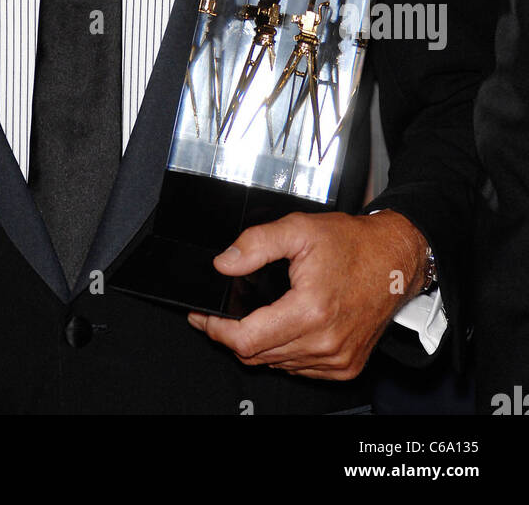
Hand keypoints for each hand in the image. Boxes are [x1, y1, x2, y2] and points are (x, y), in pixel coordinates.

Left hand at [188, 209, 427, 378]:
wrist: (395, 260)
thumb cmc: (352, 244)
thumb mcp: (299, 229)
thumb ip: (257, 244)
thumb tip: (224, 263)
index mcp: (311, 311)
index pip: (246, 340)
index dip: (217, 330)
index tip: (203, 316)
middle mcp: (325, 342)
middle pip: (257, 355)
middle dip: (231, 335)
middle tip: (221, 313)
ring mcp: (336, 359)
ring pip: (276, 364)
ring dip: (259, 344)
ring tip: (253, 316)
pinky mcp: (345, 366)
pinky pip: (300, 368)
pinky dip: (284, 352)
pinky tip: (283, 327)